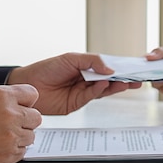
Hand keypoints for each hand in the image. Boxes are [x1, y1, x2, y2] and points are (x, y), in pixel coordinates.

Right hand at [0, 85, 41, 162]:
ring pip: (31, 136)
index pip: (33, 95)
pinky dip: (13, 150)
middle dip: (26, 121)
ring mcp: (12, 135)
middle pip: (36, 118)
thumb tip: (21, 106)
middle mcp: (11, 114)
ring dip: (19, 137)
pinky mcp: (9, 154)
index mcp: (3, 96)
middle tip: (11, 125)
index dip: (27, 102)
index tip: (22, 106)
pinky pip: (23, 151)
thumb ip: (4, 101)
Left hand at [7, 52, 140, 114]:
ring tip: (125, 82)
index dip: (118, 68)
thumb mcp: (70, 59)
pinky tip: (105, 84)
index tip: (131, 67)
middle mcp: (85, 81)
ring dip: (115, 86)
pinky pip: (92, 96)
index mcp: (84, 68)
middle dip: (122, 79)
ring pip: (103, 90)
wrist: (28, 84)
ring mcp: (82, 92)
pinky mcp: (77, 103)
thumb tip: (110, 68)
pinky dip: (99, 90)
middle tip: (135, 78)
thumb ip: (92, 61)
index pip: (105, 68)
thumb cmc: (45, 69)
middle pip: (108, 80)